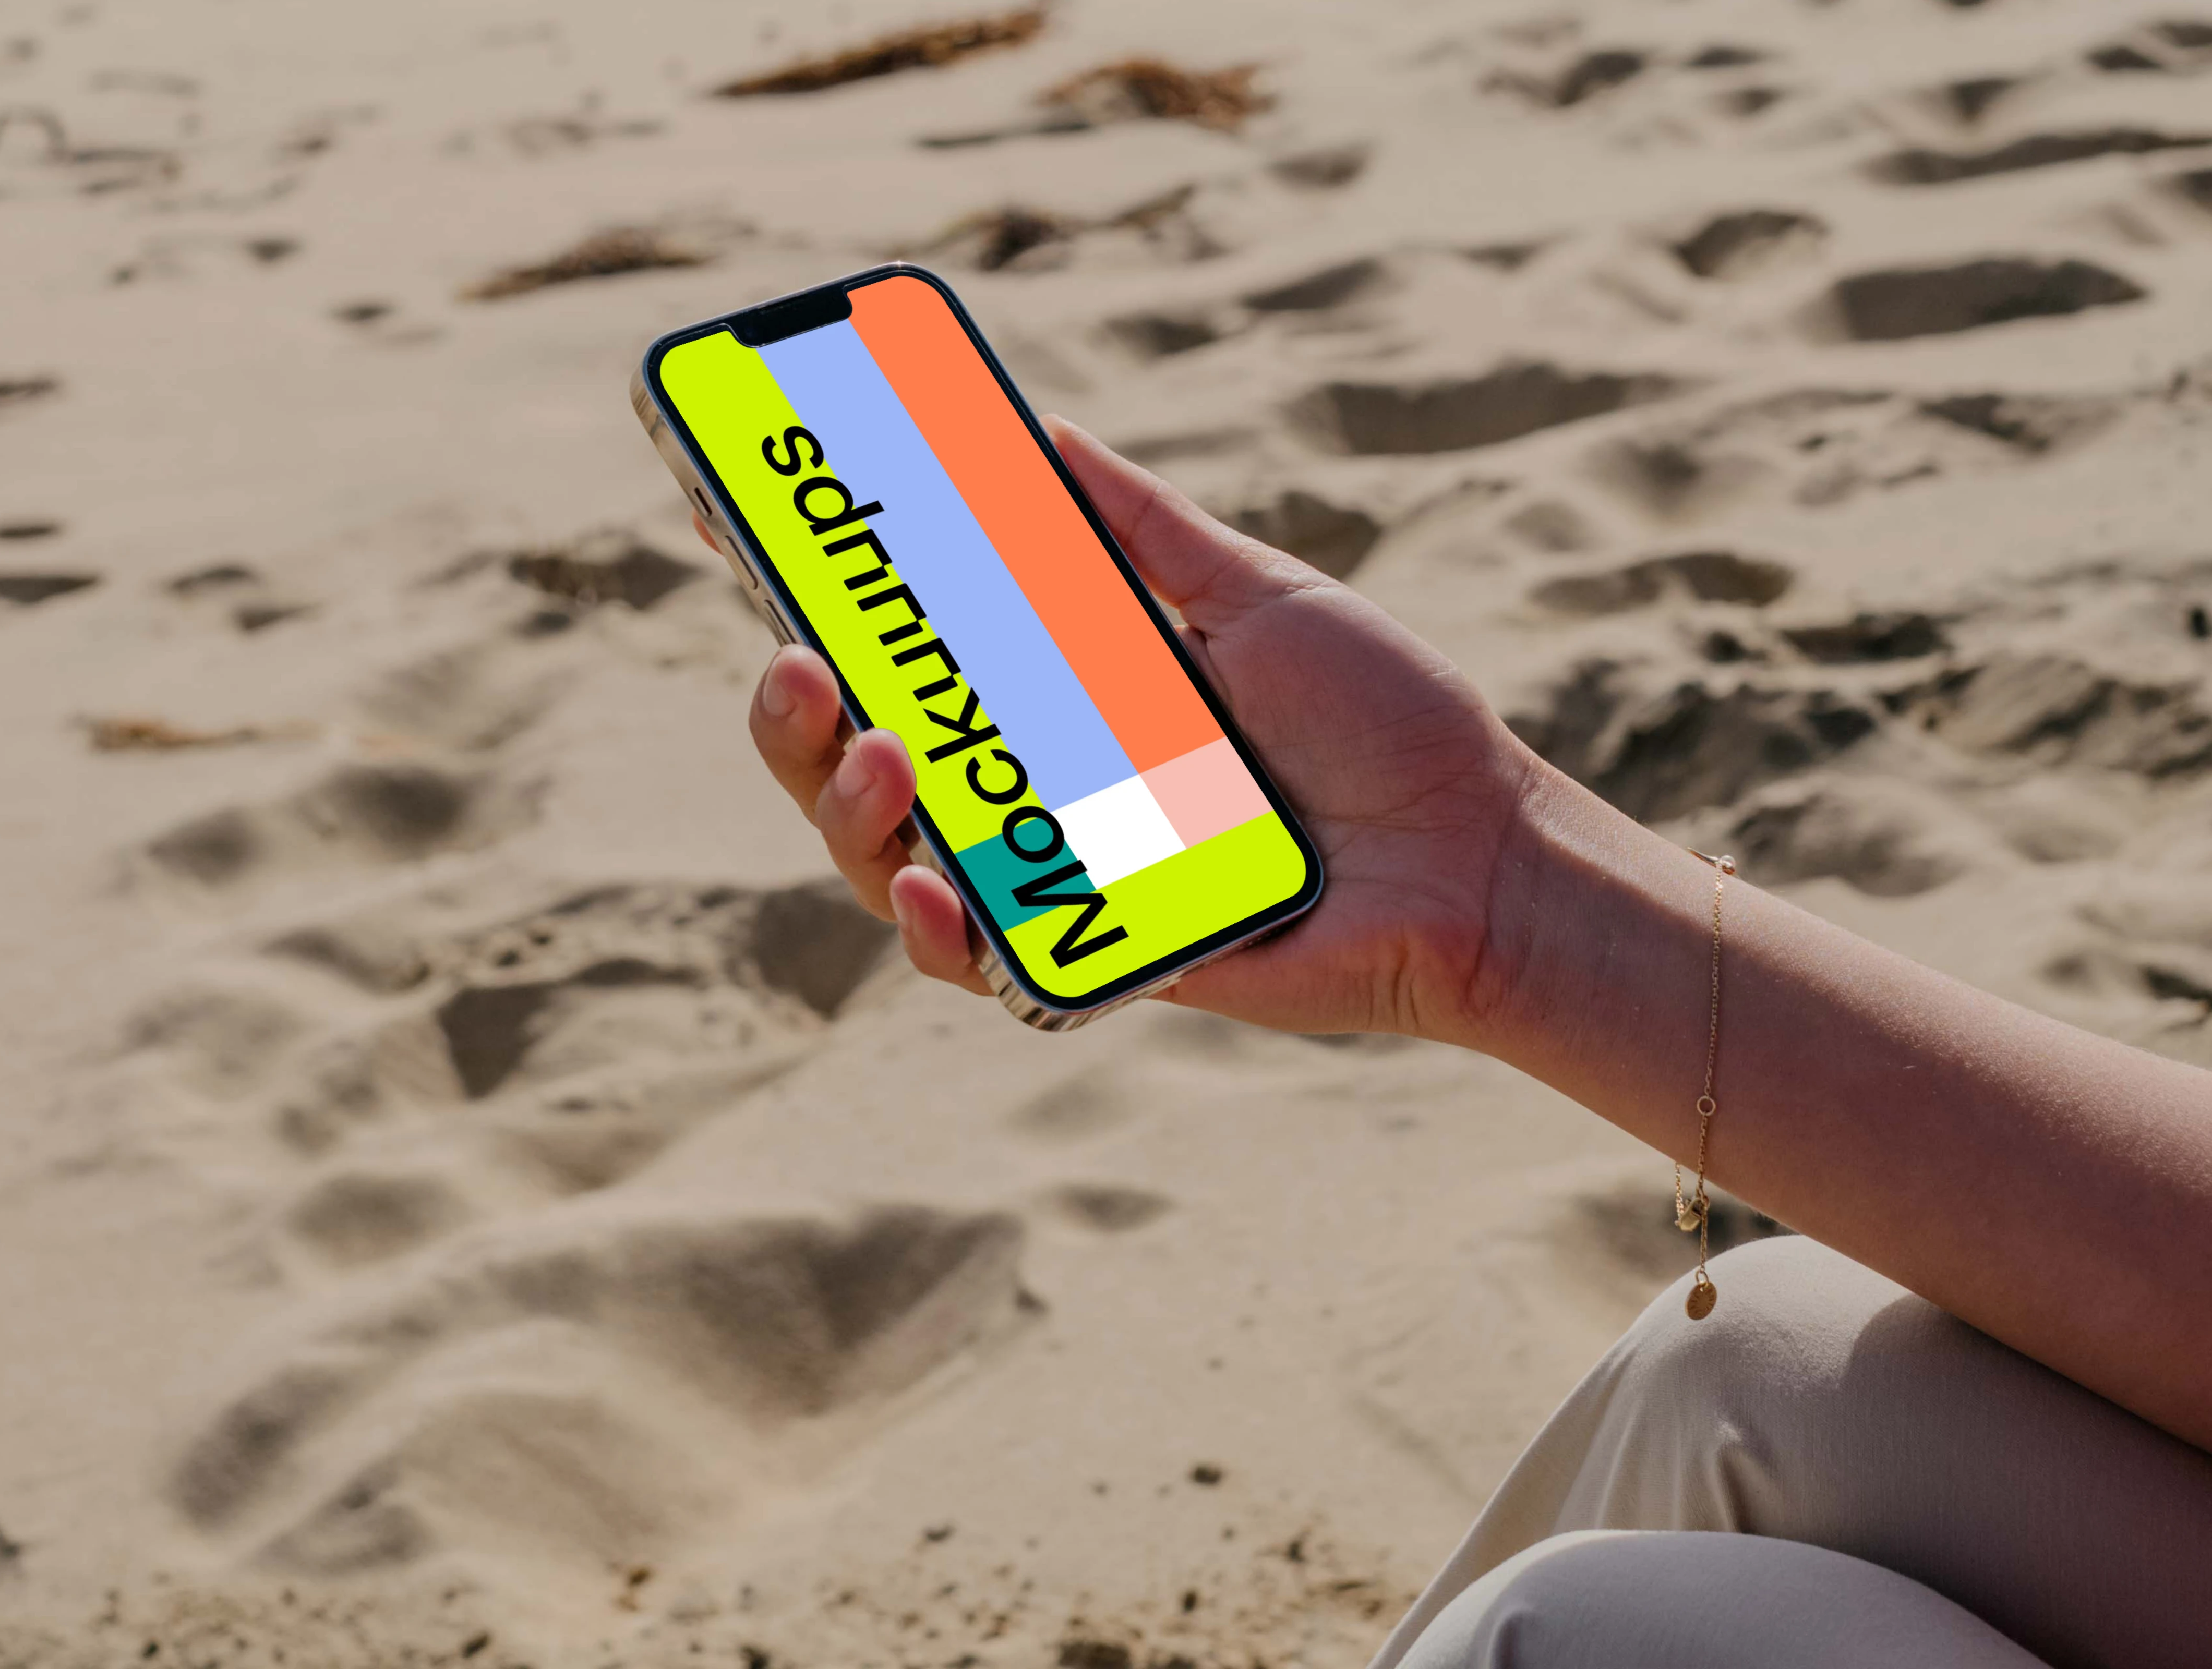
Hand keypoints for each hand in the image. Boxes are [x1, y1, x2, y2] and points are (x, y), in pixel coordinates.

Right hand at [743, 417, 1547, 1040]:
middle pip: (860, 765)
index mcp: (1061, 698)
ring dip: (847, 810)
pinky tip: (925, 885)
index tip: (739, 536)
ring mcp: (1055, 879)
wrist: (1472, 852)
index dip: (816, 611)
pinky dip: (934, 925)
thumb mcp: (1254, 596)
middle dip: (794, 722)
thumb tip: (1042, 433)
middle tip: (794, 665)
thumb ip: (1143, 530)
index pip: (906, 656)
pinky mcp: (1091, 960)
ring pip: (888, 861)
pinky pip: (975, 958)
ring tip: (877, 754)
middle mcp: (1037, 790)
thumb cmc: (1382, 723)